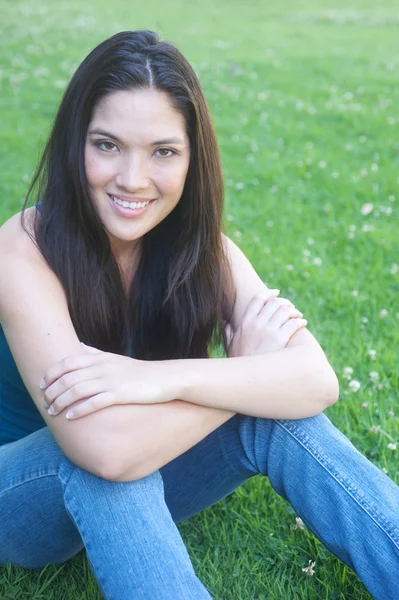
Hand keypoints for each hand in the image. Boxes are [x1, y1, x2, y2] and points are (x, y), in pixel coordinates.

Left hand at [41, 343, 175, 418]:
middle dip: (52, 391)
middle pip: (69, 377)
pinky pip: (95, 402)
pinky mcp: (122, 394)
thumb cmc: (138, 371)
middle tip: (45, 402)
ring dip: (61, 402)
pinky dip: (80, 409)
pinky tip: (70, 417)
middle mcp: (103, 367)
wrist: (166, 378)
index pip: (67, 362)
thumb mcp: (115, 358)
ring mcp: (112, 380)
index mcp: (100, 358)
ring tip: (53, 412)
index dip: (51, 373)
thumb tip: (79, 347)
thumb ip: (95, 353)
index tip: (42, 384)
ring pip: (78, 390)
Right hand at [225, 289, 306, 356]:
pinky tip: (302, 323)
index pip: (258, 299)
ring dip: (294, 311)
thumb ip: (228, 331)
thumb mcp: (230, 345)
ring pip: (285, 311)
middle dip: (285, 302)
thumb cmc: (239, 362)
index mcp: (245, 322)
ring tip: (298, 315)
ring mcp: (269, 331)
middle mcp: (257, 324)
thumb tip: (225, 321)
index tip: (276, 292)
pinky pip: (294, 323)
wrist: (247, 378)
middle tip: (290, 306)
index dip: (268, 293)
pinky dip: (300, 321)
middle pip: (274, 303)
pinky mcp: (280, 339)